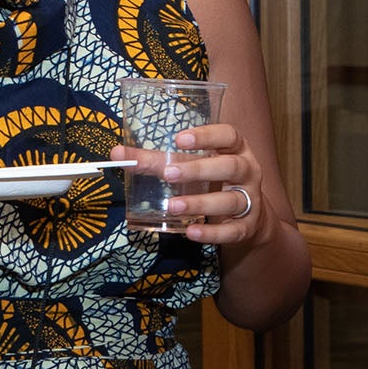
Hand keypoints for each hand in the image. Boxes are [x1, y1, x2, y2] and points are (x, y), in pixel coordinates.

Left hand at [111, 123, 274, 246]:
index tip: (179, 139)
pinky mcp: (246, 227)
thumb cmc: (213, 181)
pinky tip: (192, 231)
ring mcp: (249, 200)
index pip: (228, 135)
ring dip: (199, 203)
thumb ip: (156, 161)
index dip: (207, 135)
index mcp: (235, 150)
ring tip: (173, 206)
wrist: (247, 217)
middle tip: (168, 173)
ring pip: (230, 200)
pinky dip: (211, 233)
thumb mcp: (192, 166)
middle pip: (229, 167)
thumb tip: (118, 154)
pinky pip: (231, 231)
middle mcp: (247, 171)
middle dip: (198, 170)